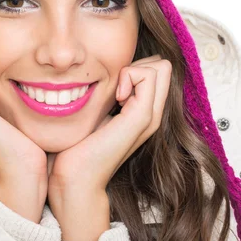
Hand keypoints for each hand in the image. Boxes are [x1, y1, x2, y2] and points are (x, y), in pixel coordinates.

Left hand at [47, 54, 171, 216]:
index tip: (113, 86)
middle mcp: (153, 113)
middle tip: (116, 88)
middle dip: (136, 64)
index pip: (157, 68)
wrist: (76, 176)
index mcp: (143, 111)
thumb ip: (108, 95)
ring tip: (116, 95)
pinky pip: (148, 76)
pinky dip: (129, 76)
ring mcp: (151, 116)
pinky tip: (116, 98)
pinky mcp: (142, 117)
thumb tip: (102, 72)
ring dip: (133, 70)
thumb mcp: (97, 112)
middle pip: (163, 65)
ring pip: (162, 66)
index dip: (135, 66)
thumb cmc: (77, 145)